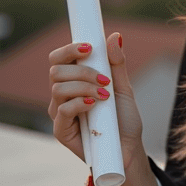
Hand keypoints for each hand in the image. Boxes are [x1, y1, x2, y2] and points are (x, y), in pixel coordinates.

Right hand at [48, 32, 144, 172]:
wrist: (129, 149)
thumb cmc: (123, 119)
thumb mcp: (122, 87)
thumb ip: (116, 64)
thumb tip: (115, 36)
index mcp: (73, 81)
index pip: (58, 58)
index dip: (69, 49)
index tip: (90, 47)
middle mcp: (62, 95)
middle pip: (56, 71)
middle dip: (82, 70)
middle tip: (104, 79)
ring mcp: (59, 113)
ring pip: (58, 88)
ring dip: (84, 86)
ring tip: (104, 95)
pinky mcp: (61, 131)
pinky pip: (62, 110)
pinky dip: (79, 103)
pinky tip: (94, 104)